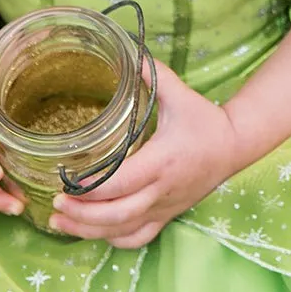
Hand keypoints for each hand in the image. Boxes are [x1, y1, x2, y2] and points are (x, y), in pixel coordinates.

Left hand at [48, 61, 239, 247]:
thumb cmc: (204, 120)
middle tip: (55, 203)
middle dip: (82, 214)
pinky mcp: (167, 216)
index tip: (65, 180)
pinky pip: (138, 238)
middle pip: (117, 214)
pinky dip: (113, 239)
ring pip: (124, 231)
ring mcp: (164, 207)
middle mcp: (161, 189)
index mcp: (162, 160)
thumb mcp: (180, 94)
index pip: (121, 181)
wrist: (234, 146)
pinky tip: (92, 232)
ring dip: (89, 231)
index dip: (90, 186)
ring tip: (59, 221)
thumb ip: (155, 74)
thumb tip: (130, 52)